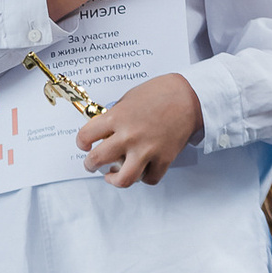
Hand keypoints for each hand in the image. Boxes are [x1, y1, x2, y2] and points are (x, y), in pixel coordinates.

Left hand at [75, 73, 202, 186]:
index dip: (81, 142)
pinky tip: (140, 172)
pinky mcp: (164, 159)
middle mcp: (129, 136)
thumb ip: (116, 115)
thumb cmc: (159, 92)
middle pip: (97, 159)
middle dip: (90, 164)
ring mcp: (147, 150)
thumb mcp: (129, 98)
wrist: (189, 96)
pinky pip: (149, 179)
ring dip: (113, 180)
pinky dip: (144, 178)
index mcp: (117, 117)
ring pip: (123, 179)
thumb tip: (105, 130)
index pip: (86, 135)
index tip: (84, 145)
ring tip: (111, 176)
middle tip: (91, 164)